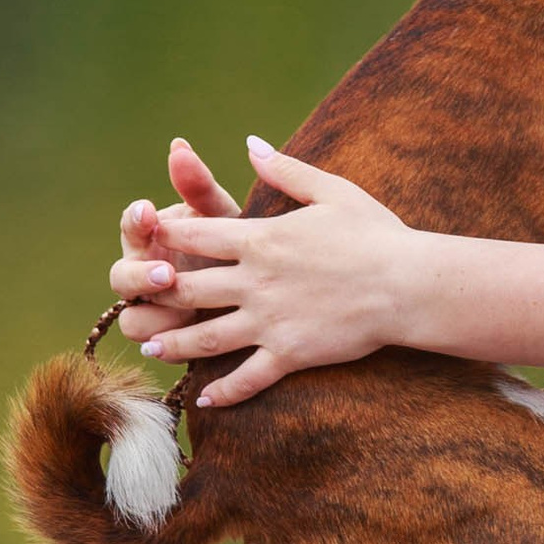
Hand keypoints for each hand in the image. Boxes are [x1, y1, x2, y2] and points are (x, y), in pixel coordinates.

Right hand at [112, 139, 242, 345]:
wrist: (260, 288)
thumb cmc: (234, 243)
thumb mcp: (223, 216)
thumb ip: (198, 187)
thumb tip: (179, 146)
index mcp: (153, 238)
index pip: (131, 225)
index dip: (135, 220)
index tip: (148, 211)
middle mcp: (143, 274)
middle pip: (119, 279)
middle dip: (139, 276)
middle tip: (166, 272)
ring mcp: (153, 310)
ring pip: (132, 322)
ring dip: (152, 317)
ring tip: (182, 313)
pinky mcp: (169, 341)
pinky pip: (157, 348)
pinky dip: (169, 347)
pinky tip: (190, 343)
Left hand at [126, 136, 415, 406]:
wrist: (409, 284)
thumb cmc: (376, 233)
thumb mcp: (332, 190)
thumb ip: (285, 169)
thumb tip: (251, 143)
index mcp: (262, 239)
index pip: (196, 235)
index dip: (165, 235)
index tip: (147, 238)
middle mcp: (256, 281)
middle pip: (188, 288)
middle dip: (156, 294)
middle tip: (134, 300)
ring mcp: (270, 320)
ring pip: (206, 337)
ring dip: (174, 344)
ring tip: (153, 347)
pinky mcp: (290, 353)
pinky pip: (247, 377)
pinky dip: (223, 391)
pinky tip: (205, 400)